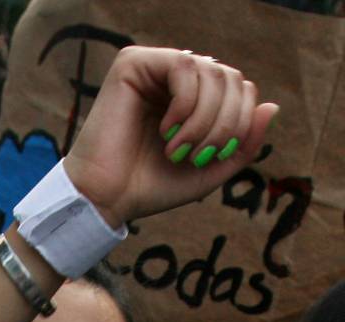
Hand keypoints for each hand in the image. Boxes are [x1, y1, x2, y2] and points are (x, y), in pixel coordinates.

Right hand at [64, 46, 277, 225]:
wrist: (107, 198)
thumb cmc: (152, 185)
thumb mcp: (213, 168)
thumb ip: (246, 143)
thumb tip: (272, 105)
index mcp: (193, 99)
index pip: (240, 88)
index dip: (240, 122)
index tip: (213, 157)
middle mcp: (173, 80)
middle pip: (231, 78)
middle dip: (225, 123)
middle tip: (198, 155)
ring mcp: (153, 69)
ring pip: (212, 71)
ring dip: (205, 118)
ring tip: (179, 148)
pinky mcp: (131, 65)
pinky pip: (183, 65)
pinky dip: (186, 102)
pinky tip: (166, 129)